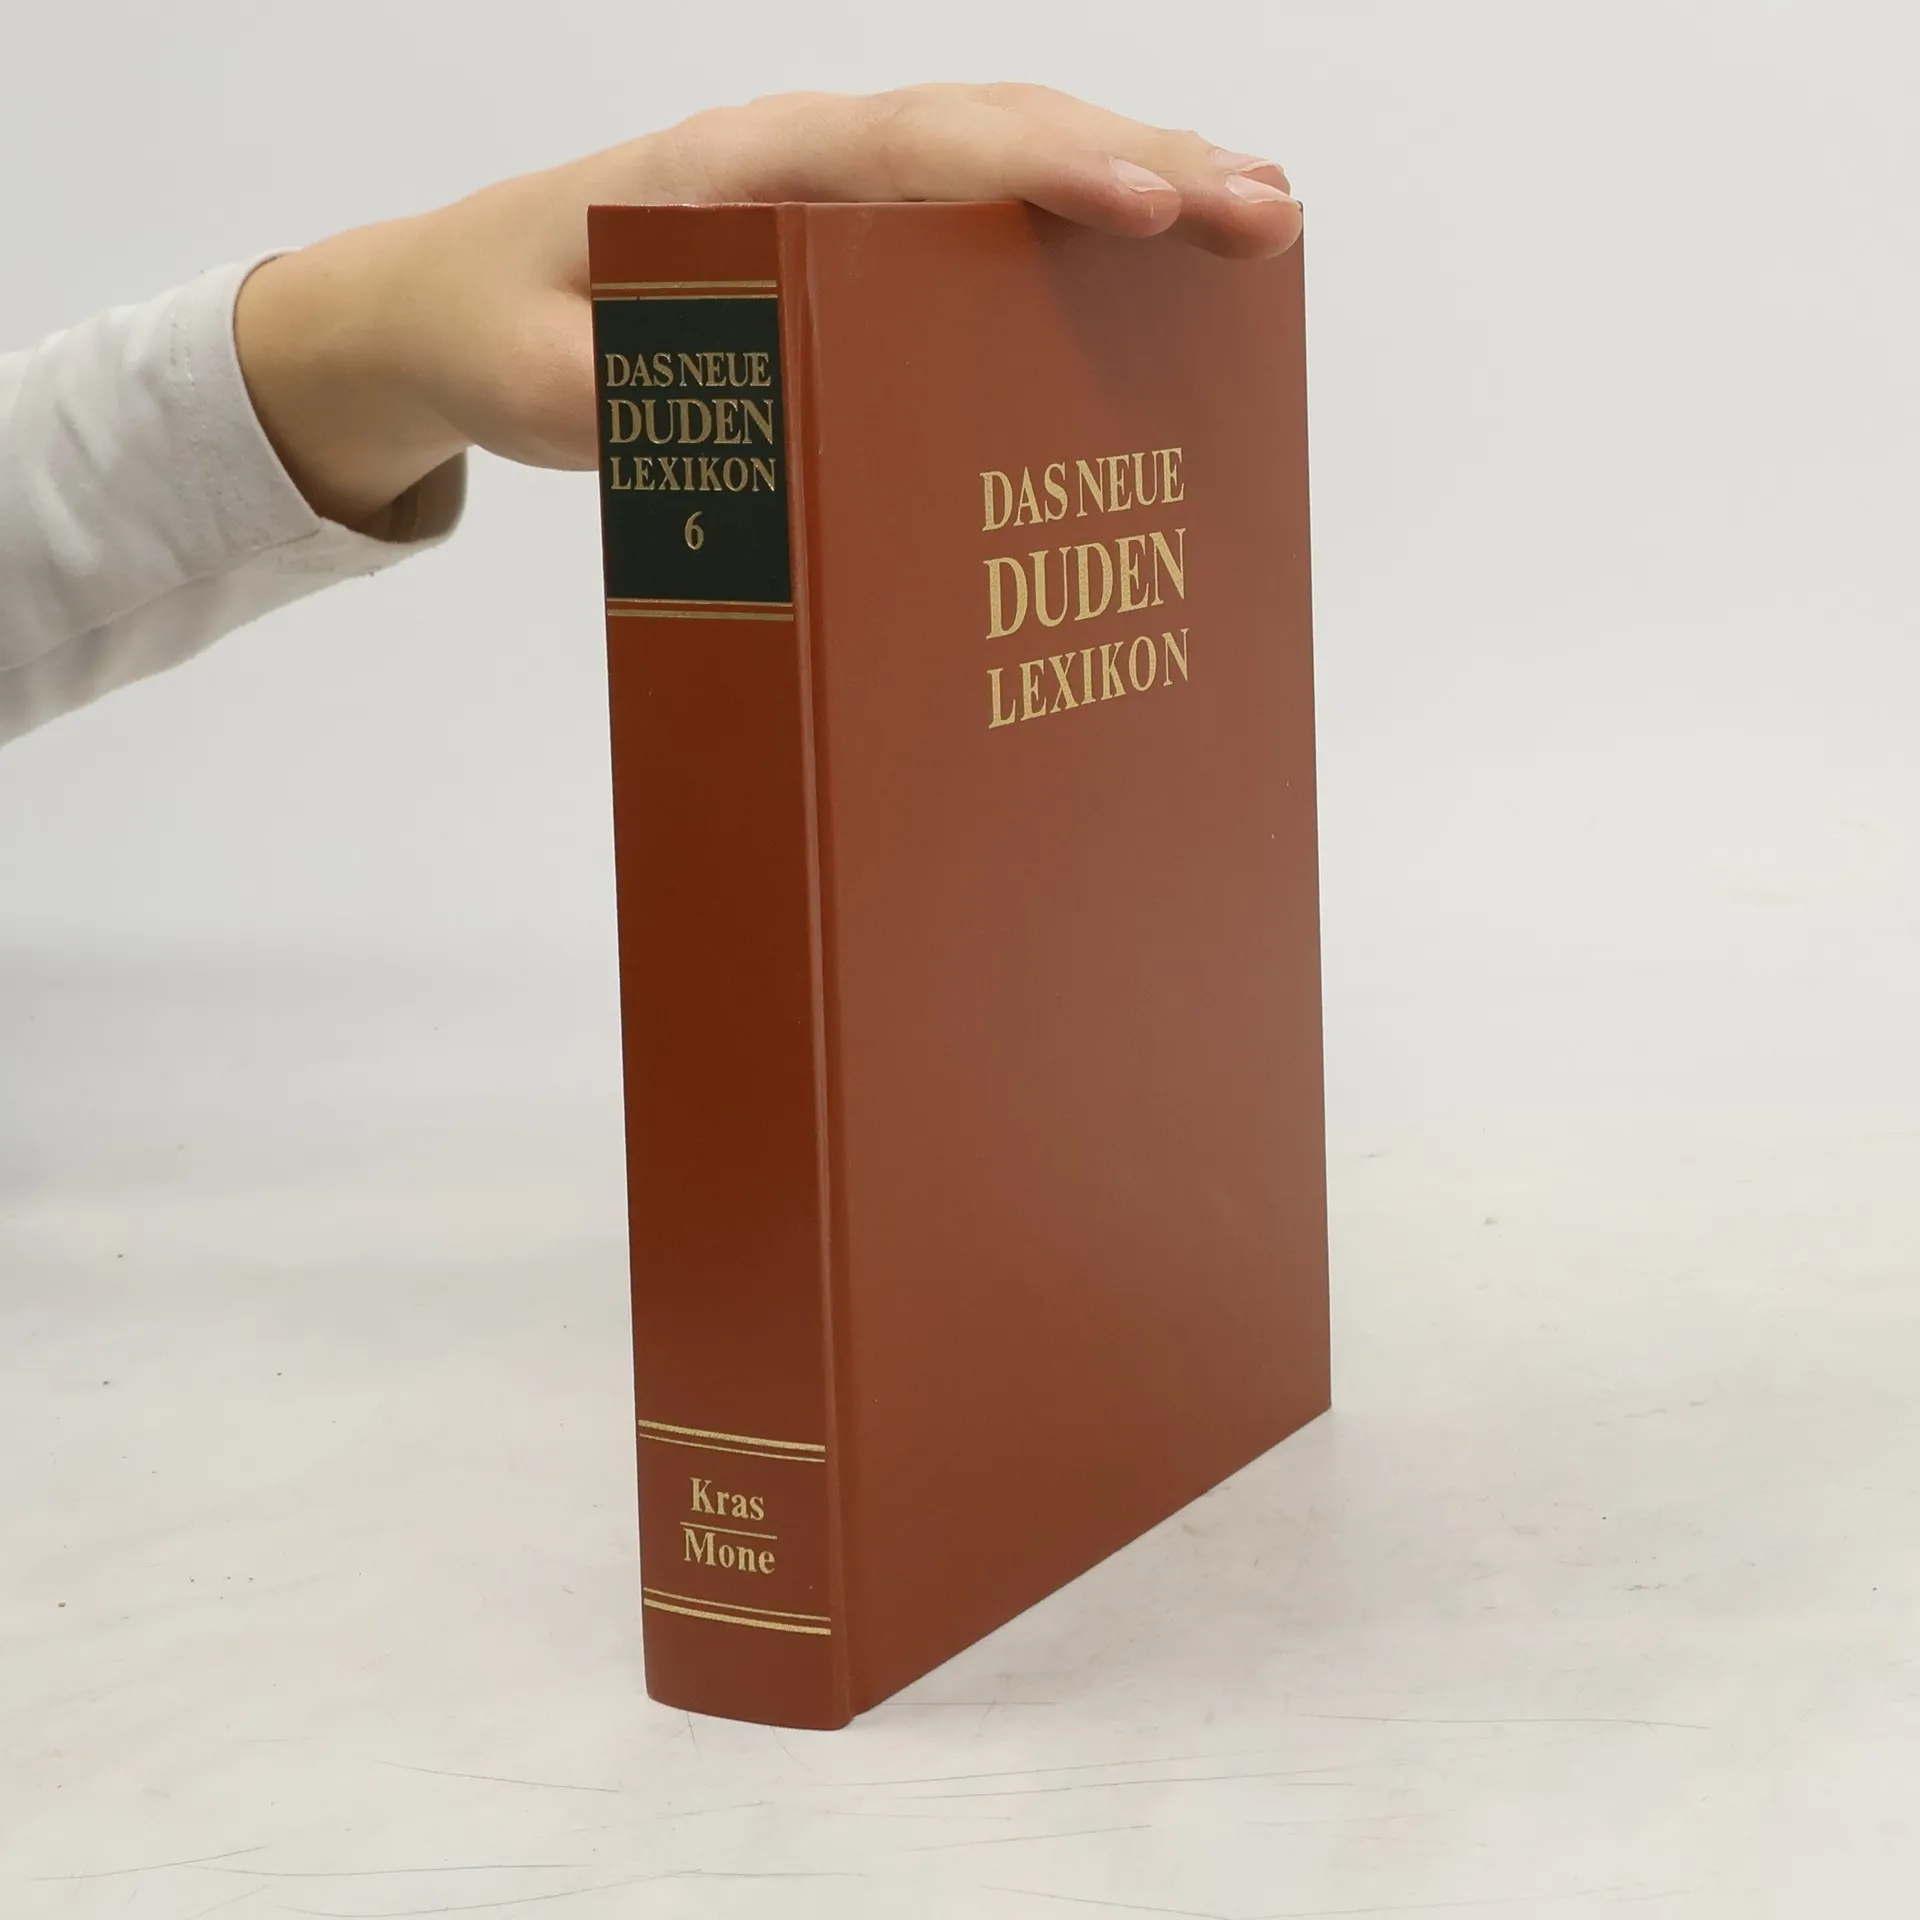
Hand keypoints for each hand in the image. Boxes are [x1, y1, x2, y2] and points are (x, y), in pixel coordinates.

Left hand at [235, 84, 1300, 530]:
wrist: (446, 300)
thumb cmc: (495, 329)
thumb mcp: (536, 383)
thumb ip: (621, 394)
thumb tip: (742, 418)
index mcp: (734, 173)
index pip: (913, 153)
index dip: (1039, 172)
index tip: (1145, 201)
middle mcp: (798, 156)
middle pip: (993, 134)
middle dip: (1140, 162)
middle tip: (1263, 212)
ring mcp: (826, 186)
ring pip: (1001, 156)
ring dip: (1132, 172)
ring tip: (1255, 213)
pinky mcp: (839, 232)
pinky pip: (971, 205)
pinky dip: (1069, 211)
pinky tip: (1151, 244)